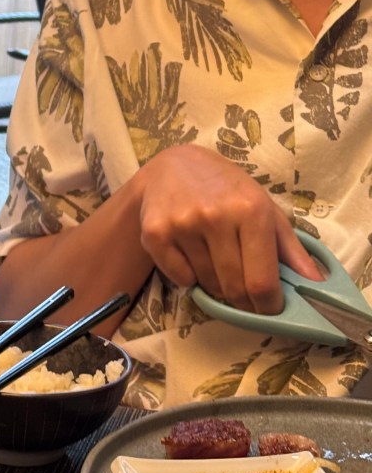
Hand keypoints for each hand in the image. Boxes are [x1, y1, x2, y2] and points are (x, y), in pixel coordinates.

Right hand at [133, 145, 320, 313]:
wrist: (173, 166)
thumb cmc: (226, 188)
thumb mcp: (264, 208)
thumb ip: (291, 248)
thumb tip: (316, 285)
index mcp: (250, 210)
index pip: (262, 282)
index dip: (268, 305)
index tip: (268, 306)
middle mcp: (215, 216)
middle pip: (234, 289)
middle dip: (242, 299)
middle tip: (241, 288)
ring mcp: (182, 225)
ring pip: (207, 285)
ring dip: (215, 284)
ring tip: (214, 259)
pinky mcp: (155, 233)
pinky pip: (180, 279)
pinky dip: (188, 276)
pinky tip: (190, 253)